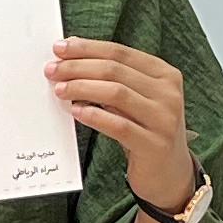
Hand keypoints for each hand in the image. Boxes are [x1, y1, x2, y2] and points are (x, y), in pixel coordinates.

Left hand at [48, 39, 195, 212]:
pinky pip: (119, 126)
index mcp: (165, 75)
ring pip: (116, 93)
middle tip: (52, 70)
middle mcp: (168, 94)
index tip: (60, 48)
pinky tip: (76, 112)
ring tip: (60, 90)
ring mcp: (164, 119)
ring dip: (82, 88)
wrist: (170, 174)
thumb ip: (113, 80)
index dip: (87, 48)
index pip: (120, 53)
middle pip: (115, 70)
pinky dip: (94, 116)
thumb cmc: (146, 131)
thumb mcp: (137, 100)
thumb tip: (72, 56)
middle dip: (78, 67)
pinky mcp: (154, 145)